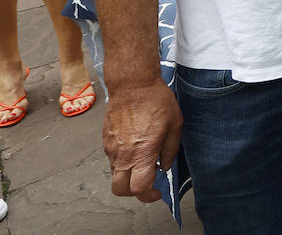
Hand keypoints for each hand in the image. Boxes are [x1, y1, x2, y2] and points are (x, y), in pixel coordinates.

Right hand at [103, 80, 181, 202]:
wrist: (133, 85)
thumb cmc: (156, 101)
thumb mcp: (175, 125)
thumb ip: (170, 150)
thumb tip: (165, 166)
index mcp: (142, 153)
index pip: (139, 188)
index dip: (149, 195)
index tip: (157, 192)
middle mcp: (123, 155)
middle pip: (120, 190)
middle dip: (133, 192)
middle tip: (147, 183)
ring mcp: (111, 149)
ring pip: (114, 175)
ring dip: (127, 176)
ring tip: (143, 161)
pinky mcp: (105, 141)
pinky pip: (112, 160)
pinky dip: (123, 162)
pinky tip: (135, 148)